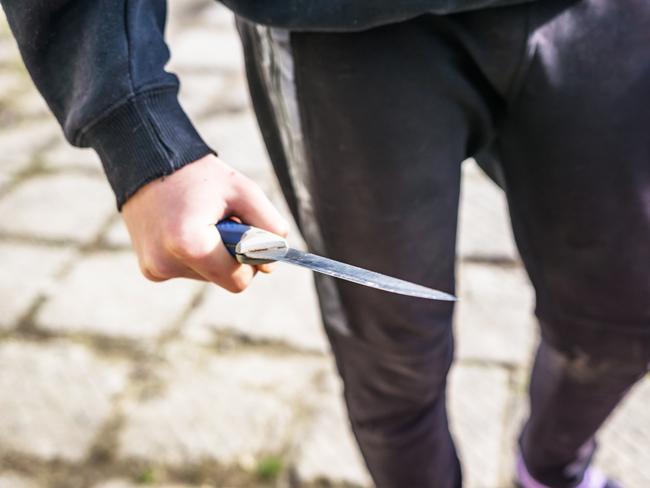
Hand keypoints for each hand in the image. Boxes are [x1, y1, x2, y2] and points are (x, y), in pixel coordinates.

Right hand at [121, 154, 288, 291]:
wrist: (149, 163)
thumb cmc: (200, 176)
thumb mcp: (245, 192)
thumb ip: (269, 227)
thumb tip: (271, 265)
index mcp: (190, 245)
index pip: (238, 281)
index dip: (250, 261)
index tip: (245, 235)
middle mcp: (166, 263)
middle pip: (222, 279)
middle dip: (230, 256)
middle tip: (221, 221)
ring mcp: (154, 269)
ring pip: (206, 275)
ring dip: (212, 253)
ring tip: (200, 220)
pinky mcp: (149, 269)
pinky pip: (188, 270)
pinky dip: (195, 254)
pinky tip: (185, 228)